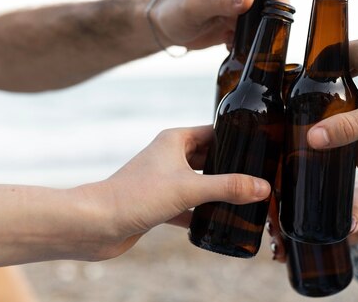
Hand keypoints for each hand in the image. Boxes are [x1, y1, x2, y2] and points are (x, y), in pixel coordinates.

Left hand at [79, 126, 271, 259]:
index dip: (235, 138)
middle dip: (230, 167)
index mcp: (175, 141)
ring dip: (216, 190)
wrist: (96, 225)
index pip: (213, 132)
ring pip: (198, 182)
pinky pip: (187, 205)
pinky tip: (217, 222)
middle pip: (208, 157)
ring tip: (243, 198)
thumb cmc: (135, 196)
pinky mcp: (158, 204)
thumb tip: (262, 187)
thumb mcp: (189, 188)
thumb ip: (228, 187)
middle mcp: (169, 157)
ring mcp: (163, 181)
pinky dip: (201, 212)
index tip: (258, 147)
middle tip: (256, 175)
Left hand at [151, 0, 288, 50]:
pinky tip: (233, 43)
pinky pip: (259, 27)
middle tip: (264, 36)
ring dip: (261, 31)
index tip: (280, 19)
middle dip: (272, 18)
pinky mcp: (243, 15)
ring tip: (243, 40)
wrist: (164, 26)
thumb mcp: (195, 6)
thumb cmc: (173, 10)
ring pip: (269, 15)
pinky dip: (252, 39)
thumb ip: (222, 1)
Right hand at [267, 178, 357, 260]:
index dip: (271, 196)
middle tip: (275, 236)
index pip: (284, 185)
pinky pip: (293, 240)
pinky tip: (280, 257)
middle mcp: (305, 198)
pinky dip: (285, 249)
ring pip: (283, 226)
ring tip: (278, 252)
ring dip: (276, 238)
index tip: (269, 209)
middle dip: (271, 222)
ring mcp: (307, 218)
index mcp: (312, 181)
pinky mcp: (312, 235)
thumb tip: (351, 226)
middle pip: (279, 208)